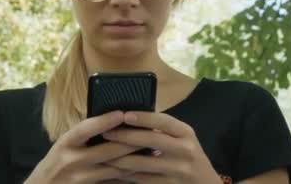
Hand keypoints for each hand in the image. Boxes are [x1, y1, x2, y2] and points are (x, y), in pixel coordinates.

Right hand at [25, 111, 140, 183]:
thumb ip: (84, 135)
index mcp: (65, 143)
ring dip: (135, 160)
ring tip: (153, 150)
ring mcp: (80, 179)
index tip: (122, 112)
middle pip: (107, 151)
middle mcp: (71, 161)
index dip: (104, 121)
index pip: (85, 129)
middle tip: (151, 132)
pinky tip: (142, 170)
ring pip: (115, 169)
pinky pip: (113, 183)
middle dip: (131, 142)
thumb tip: (115, 120)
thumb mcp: (64, 144)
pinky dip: (128, 176)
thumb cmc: (57, 161)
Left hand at [100, 111, 220, 182]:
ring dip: (119, 159)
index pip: (163, 121)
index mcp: (186, 133)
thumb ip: (163, 130)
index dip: (143, 117)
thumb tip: (129, 118)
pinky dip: (124, 177)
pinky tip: (111, 173)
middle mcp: (185, 150)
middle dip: (125, 136)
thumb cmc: (188, 157)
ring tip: (102, 154)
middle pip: (151, 140)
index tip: (124, 114)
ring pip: (142, 164)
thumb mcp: (183, 139)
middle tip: (105, 133)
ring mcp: (178, 171)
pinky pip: (142, 181)